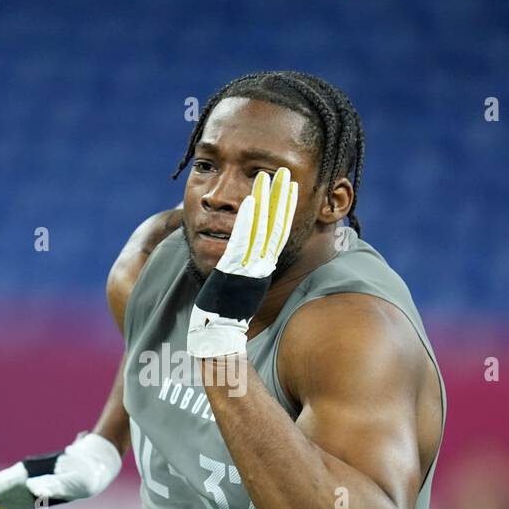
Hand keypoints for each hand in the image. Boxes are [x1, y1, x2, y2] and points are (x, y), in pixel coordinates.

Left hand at [186, 167, 298, 358]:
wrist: (219, 335)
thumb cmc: (226, 315)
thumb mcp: (242, 289)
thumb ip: (248, 273)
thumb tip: (252, 264)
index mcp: (262, 267)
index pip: (277, 232)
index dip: (285, 209)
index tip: (289, 188)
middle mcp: (260, 265)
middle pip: (275, 224)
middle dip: (281, 198)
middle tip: (286, 174)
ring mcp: (250, 266)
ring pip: (263, 227)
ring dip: (268, 201)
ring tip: (271, 178)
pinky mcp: (235, 268)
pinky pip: (244, 239)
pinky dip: (249, 219)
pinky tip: (250, 201)